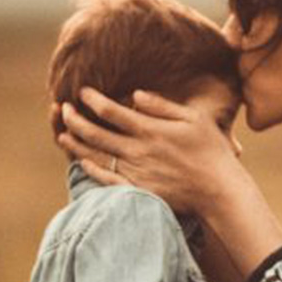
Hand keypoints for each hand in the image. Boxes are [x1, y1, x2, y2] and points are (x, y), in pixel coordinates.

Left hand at [58, 88, 244, 212]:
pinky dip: (91, 170)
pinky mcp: (138, 190)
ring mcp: (136, 172)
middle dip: (75, 118)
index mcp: (150, 129)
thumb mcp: (193, 118)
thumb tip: (135, 95)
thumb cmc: (212, 150)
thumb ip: (162, 106)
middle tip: (63, 109)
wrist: (219, 189)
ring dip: (75, 144)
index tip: (82, 92)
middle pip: (96, 132)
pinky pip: (107, 179)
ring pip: (96, 155)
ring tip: (62, 134)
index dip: (92, 99)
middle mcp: (138, 150)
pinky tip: (82, 162)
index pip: (111, 110)